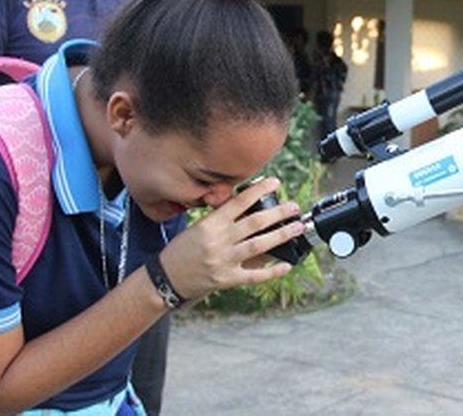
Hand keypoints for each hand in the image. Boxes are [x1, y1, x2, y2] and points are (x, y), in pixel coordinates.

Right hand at [158, 177, 305, 300]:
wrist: (165, 278)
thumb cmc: (182, 250)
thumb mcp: (198, 227)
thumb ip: (222, 218)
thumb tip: (251, 206)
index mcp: (210, 224)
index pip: (239, 202)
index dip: (259, 191)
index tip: (276, 182)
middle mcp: (218, 241)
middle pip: (254, 223)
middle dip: (278, 213)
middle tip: (294, 207)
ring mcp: (223, 261)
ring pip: (258, 246)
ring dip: (281, 235)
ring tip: (297, 227)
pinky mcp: (227, 280)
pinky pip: (254, 275)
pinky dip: (272, 271)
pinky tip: (287, 264)